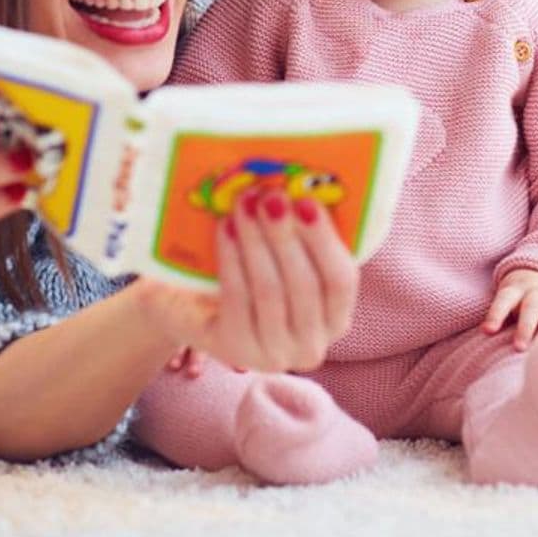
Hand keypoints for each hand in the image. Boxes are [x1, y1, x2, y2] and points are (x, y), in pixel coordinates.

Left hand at [135, 188, 357, 373]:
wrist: (195, 308)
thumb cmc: (252, 271)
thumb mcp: (283, 256)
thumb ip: (300, 232)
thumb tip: (303, 182)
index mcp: (335, 318)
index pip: (342, 281)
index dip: (325, 241)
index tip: (306, 201)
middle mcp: (312, 346)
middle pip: (304, 285)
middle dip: (286, 235)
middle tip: (270, 196)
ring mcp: (274, 354)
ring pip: (270, 290)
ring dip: (257, 240)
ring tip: (244, 202)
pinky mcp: (237, 350)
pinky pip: (237, 297)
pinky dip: (232, 258)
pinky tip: (225, 227)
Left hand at [481, 268, 537, 350]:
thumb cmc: (518, 298)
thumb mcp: (507, 298)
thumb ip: (500, 316)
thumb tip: (485, 336)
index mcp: (515, 289)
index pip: (503, 300)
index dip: (495, 315)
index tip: (487, 331)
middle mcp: (536, 291)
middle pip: (530, 307)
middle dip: (525, 328)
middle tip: (519, 348)